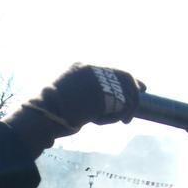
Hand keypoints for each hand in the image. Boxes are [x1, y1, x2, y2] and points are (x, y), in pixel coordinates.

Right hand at [6, 65, 145, 145]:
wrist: (45, 115)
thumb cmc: (51, 111)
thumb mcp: (67, 94)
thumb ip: (83, 92)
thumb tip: (97, 103)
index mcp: (80, 66)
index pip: (109, 68)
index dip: (124, 77)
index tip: (134, 85)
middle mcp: (90, 69)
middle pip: (121, 74)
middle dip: (134, 86)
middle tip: (142, 94)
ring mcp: (96, 80)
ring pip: (124, 89)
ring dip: (130, 105)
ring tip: (126, 118)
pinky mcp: (102, 94)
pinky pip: (121, 103)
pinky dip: (123, 113)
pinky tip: (121, 120)